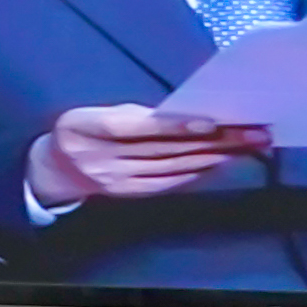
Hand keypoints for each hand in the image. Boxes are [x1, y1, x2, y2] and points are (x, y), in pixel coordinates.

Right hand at [28, 107, 271, 203]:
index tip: (213, 123)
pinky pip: (168, 184)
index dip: (178, 126)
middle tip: (250, 132)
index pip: (142, 128)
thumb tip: (182, 115)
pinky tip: (218, 163)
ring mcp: (117, 181)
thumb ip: (134, 115)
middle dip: (213, 140)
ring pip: (172, 167)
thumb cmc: (81, 130)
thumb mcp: (96, 112)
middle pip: (167, 149)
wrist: (56, 169)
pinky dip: (195, 173)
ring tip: (245, 146)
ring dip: (212, 157)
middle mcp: (104, 159)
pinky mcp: (129, 194)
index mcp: (92, 128)